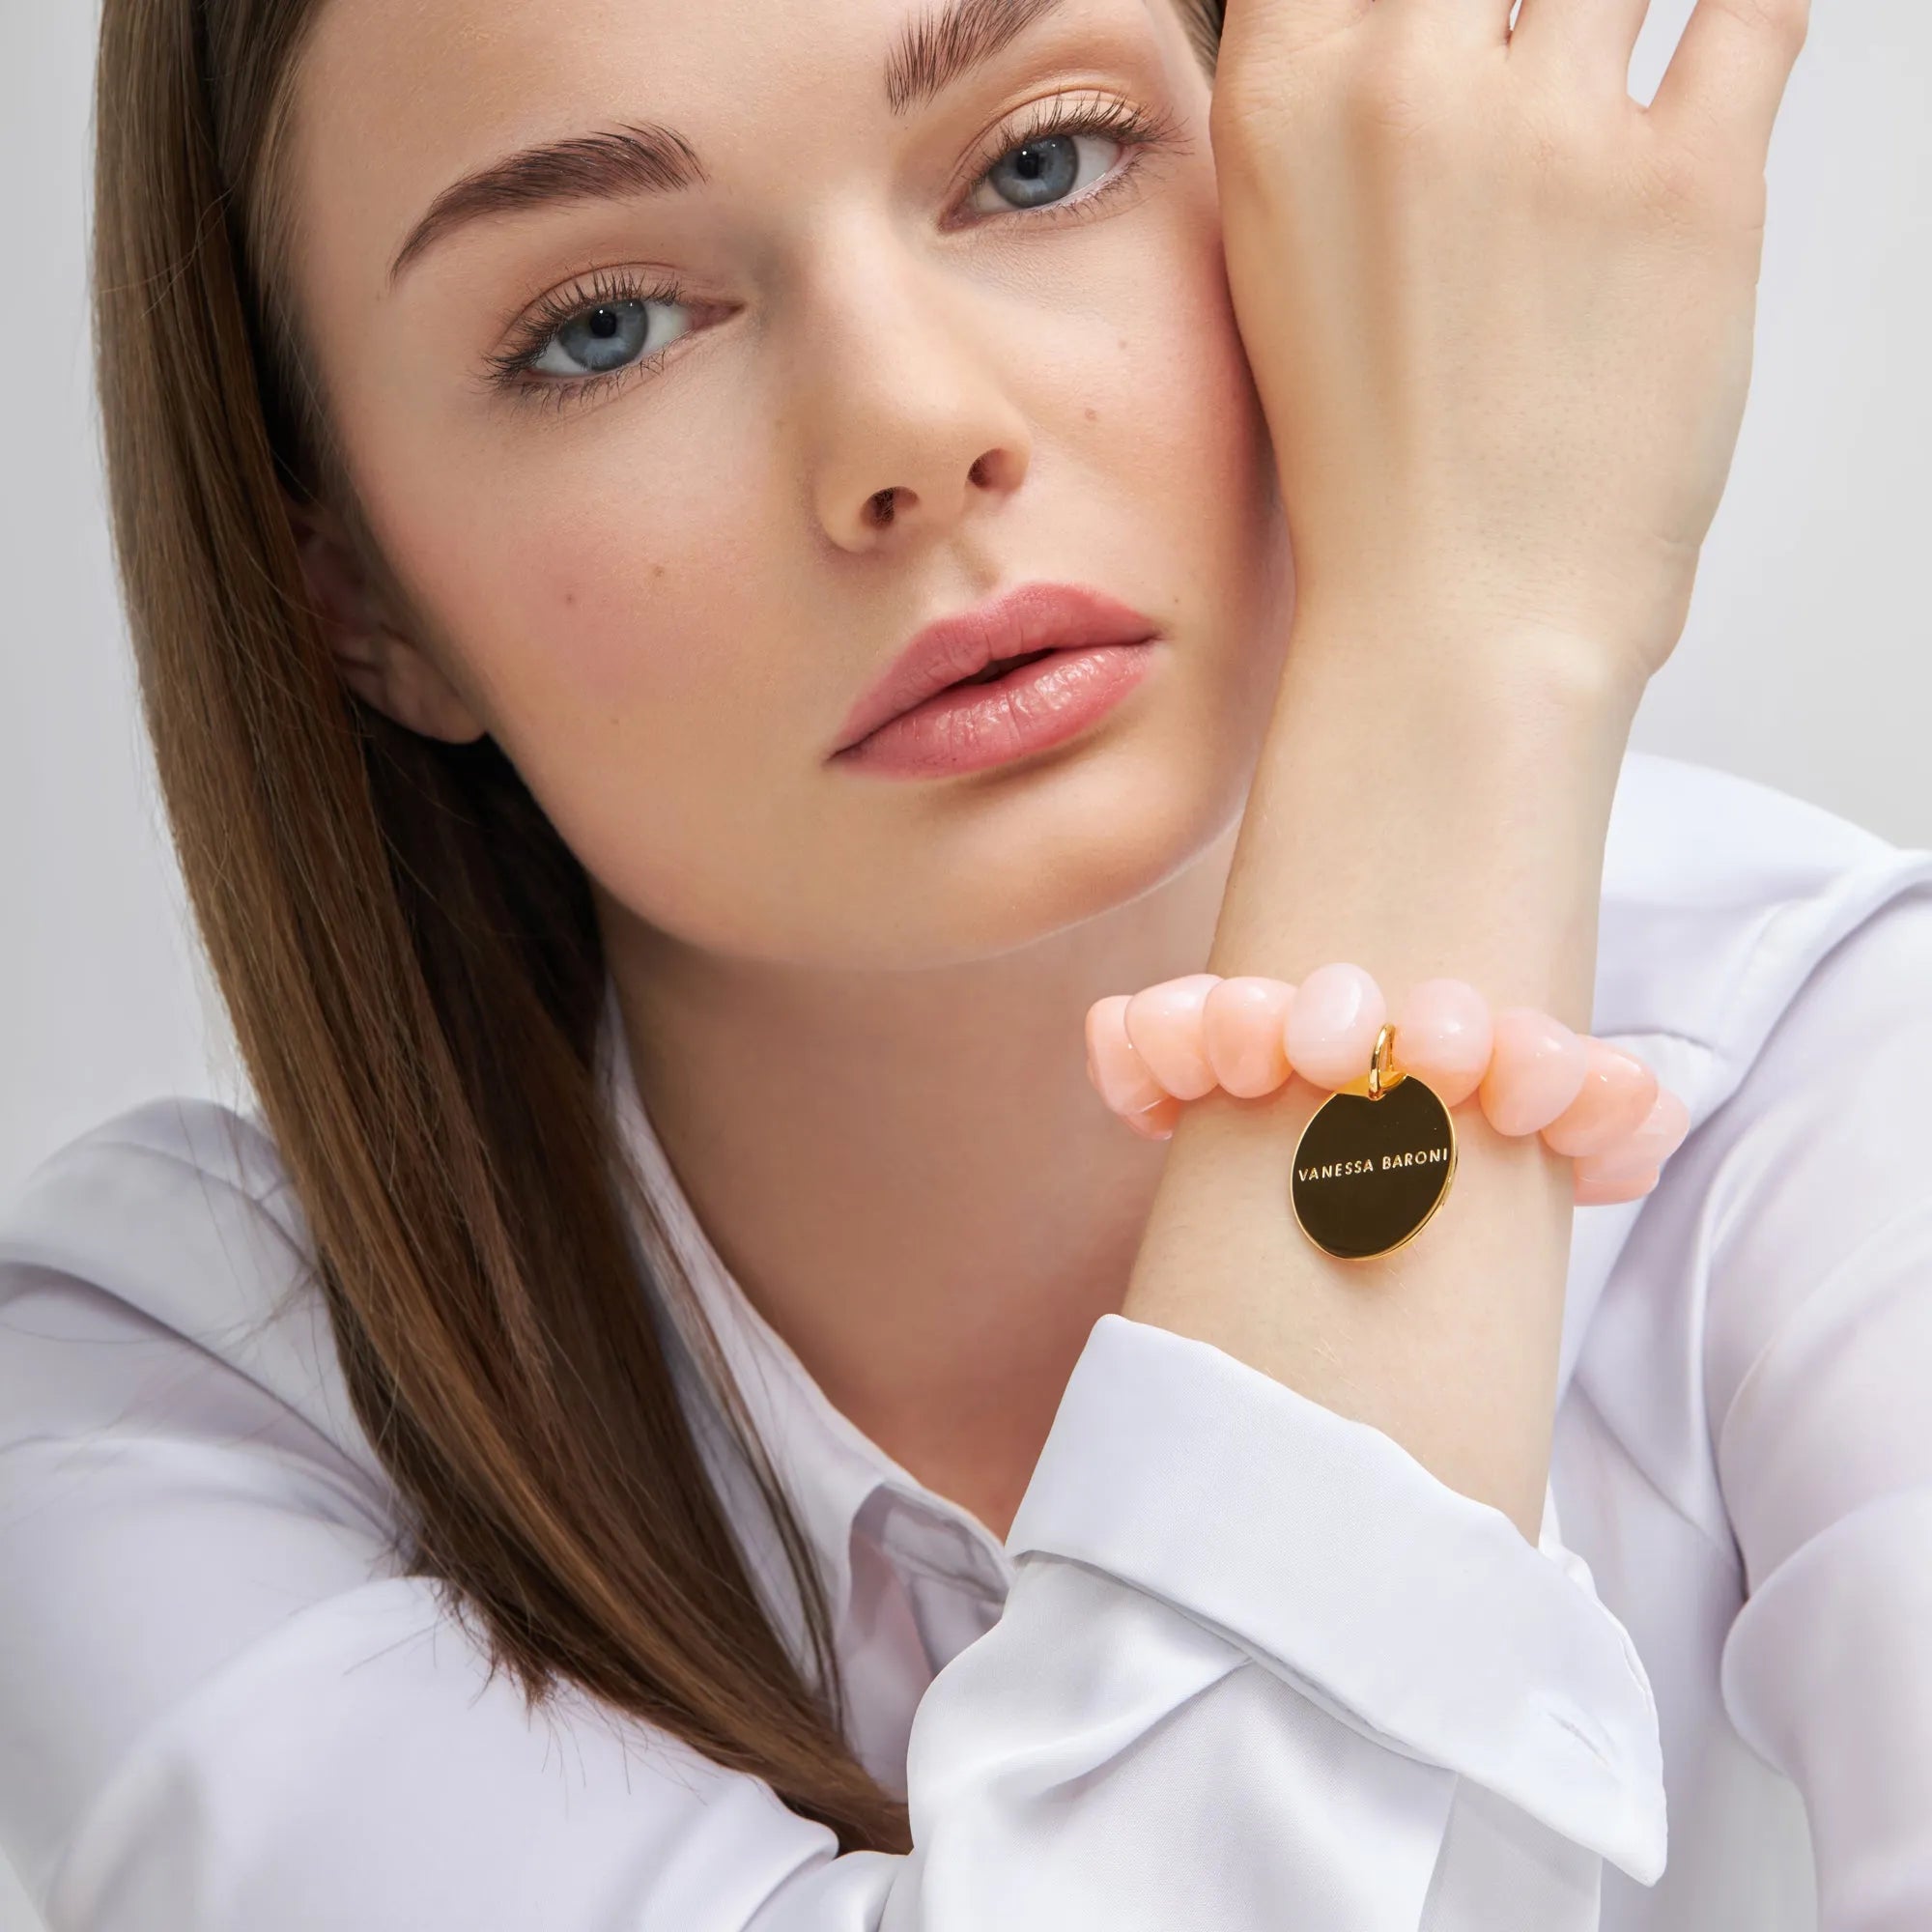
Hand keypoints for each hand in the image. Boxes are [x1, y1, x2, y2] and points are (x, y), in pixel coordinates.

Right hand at [1209, 0, 1809, 697]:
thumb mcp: (1284, 261)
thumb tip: (1420, 15)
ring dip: (1612, 18)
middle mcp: (1405, 86)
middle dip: (1521, 7)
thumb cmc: (1372, 469)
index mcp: (1282, 102)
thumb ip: (1332, 100)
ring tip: (1600, 108)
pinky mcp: (1693, 187)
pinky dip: (1748, 19)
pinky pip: (1757, 9)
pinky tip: (1723, 43)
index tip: (1461, 25)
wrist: (1457, 620)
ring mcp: (1552, 132)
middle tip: (1536, 58)